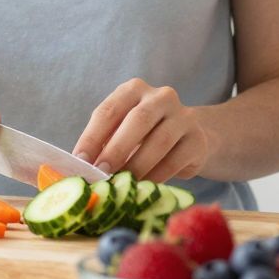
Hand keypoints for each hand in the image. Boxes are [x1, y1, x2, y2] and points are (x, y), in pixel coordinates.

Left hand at [73, 79, 217, 182]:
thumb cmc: (145, 136)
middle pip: (138, 120)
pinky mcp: (198, 139)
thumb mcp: (122, 132)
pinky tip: (144, 188)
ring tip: (122, 184)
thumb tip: (82, 168)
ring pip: (159, 141)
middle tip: (101, 173)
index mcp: (134, 90)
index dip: (92, 137)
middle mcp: (160, 97)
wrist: (191, 137)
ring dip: (138, 166)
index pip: (109, 111)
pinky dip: (157, 176)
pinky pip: (176, 159)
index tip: (80, 161)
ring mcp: (183, 116)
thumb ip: (104, 144)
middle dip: (117, 148)